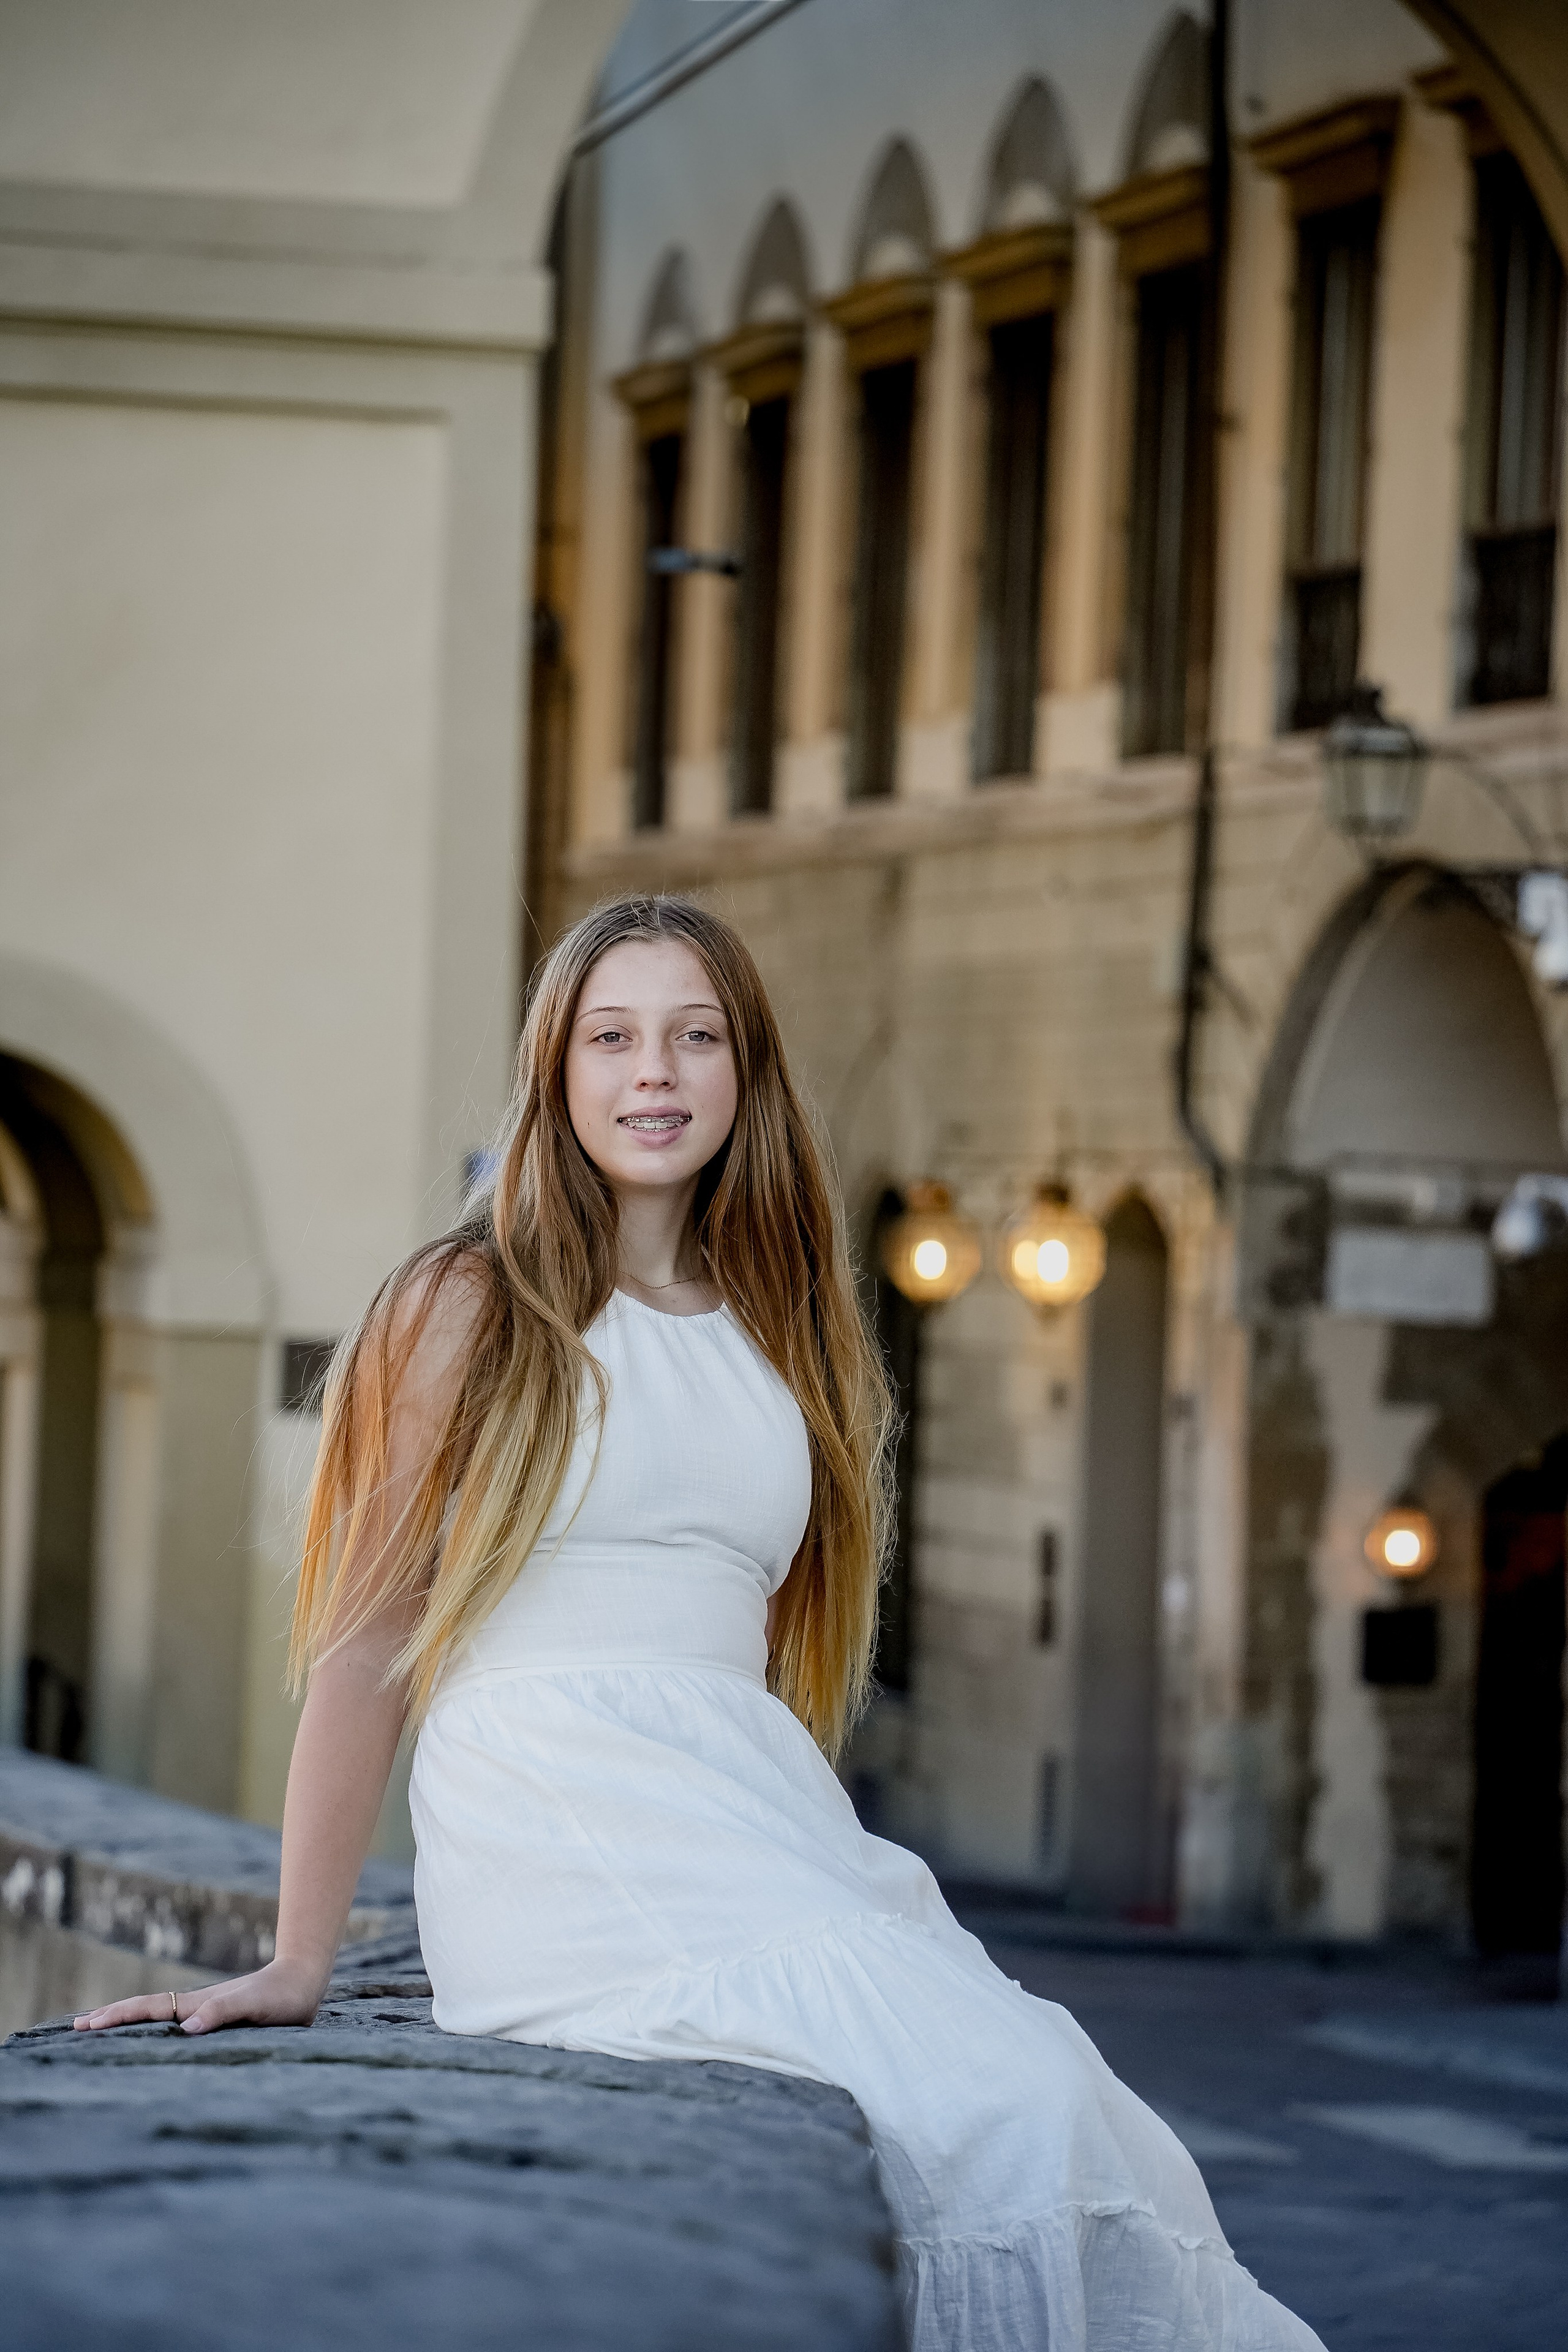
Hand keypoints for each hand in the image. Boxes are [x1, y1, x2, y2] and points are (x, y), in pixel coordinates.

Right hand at [73, 1953, 331, 2036]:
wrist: (303, 1982)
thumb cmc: (281, 1997)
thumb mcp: (253, 2005)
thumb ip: (222, 2012)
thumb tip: (186, 2027)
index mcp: (197, 2004)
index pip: (149, 2009)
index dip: (118, 2017)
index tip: (86, 2026)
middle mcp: (195, 2007)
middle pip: (145, 2009)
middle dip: (111, 2017)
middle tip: (76, 2027)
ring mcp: (204, 2012)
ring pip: (157, 2016)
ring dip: (127, 2023)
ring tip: (99, 2029)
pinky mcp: (217, 2021)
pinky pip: (175, 2025)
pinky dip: (153, 2030)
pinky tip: (151, 2039)